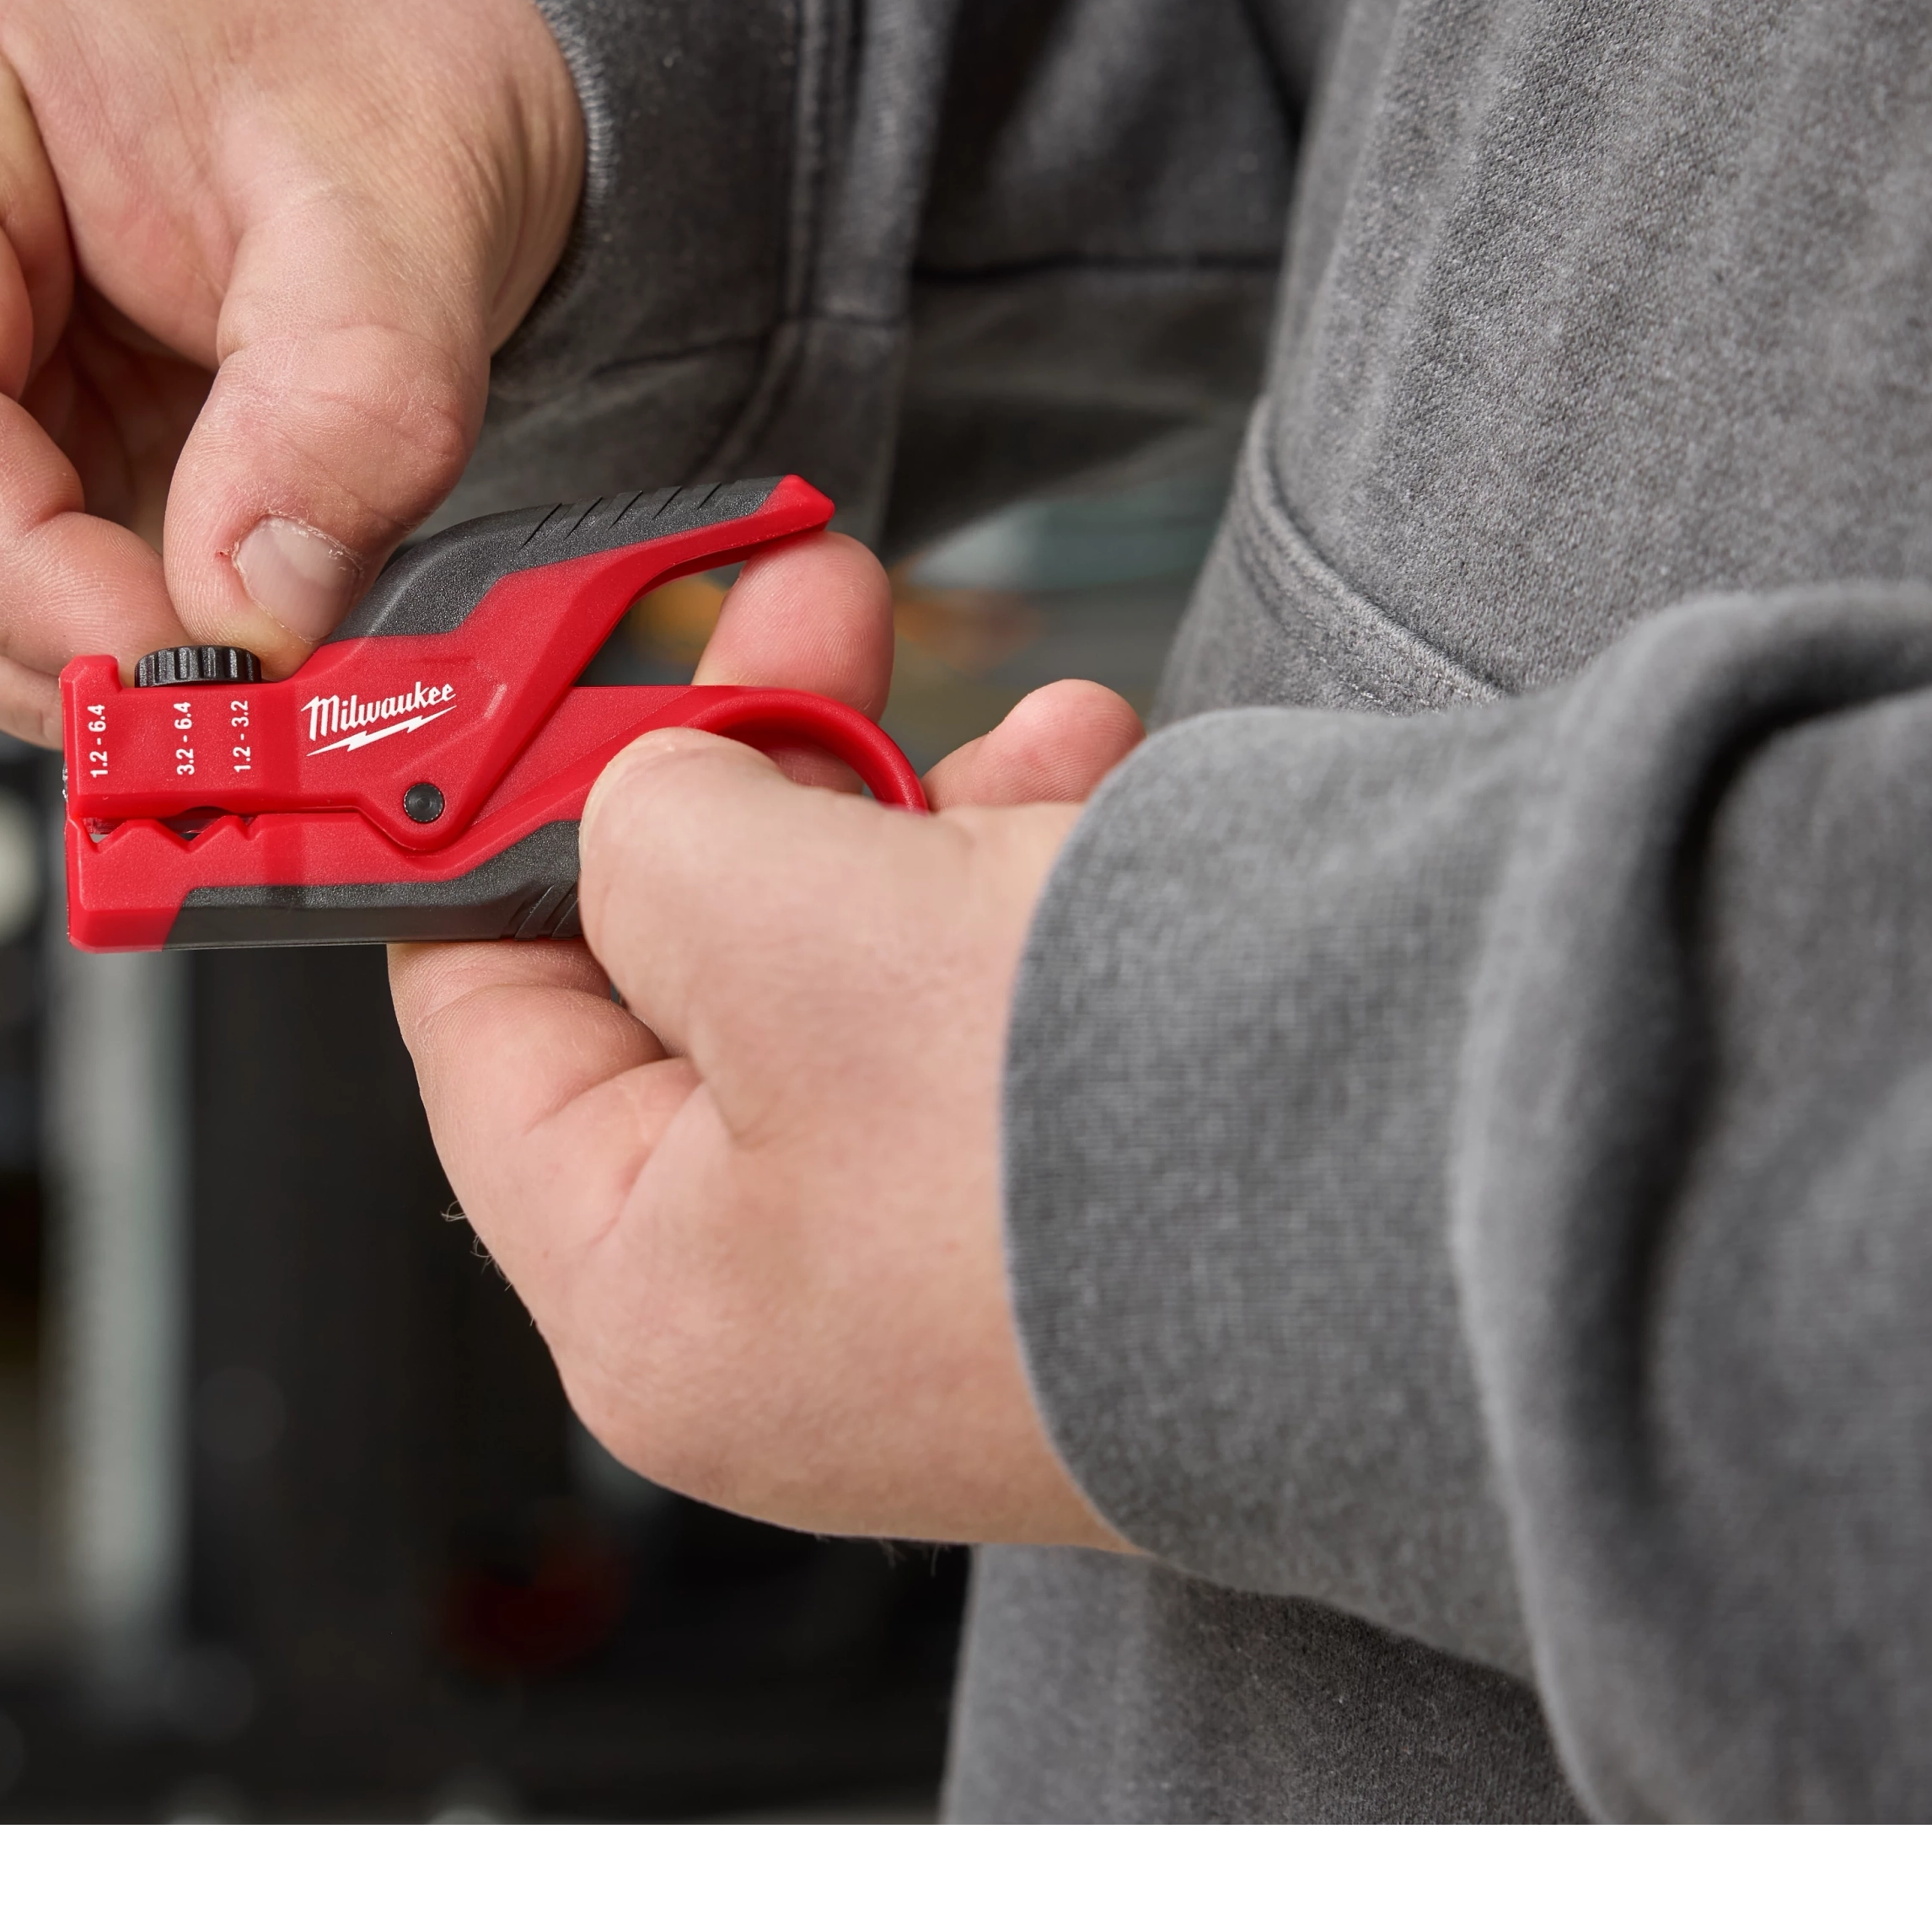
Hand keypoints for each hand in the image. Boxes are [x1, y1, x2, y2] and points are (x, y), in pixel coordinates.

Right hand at [0, 0, 584, 742]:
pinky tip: (200, 601)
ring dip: (60, 645)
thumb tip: (254, 609)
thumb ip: (346, 405)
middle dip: (40, 641)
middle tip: (222, 712)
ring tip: (237, 647)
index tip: (185, 670)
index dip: (24, 584)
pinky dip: (82, 615)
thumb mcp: (407, 200)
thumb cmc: (370, 23)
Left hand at [392, 532, 1147, 1545]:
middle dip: (757, 771)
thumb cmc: (1092, 1141)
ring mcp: (941, 1280)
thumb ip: (648, 827)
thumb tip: (650, 794)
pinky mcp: (1083, 1216)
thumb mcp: (771, 917)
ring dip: (924, 809)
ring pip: (858, 973)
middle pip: (684, 978)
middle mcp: (783, 1320)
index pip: (484, 1022)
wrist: (1447, 1216)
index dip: (502, 819)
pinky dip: (1034, 885)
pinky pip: (1002, 1011)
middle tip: (807, 609)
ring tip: (1032, 723)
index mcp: (650, 1306)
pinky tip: (1098, 788)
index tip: (549, 670)